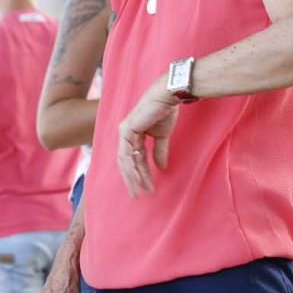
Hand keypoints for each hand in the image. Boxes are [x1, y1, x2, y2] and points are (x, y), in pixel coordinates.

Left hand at [117, 76, 179, 196]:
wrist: (168, 97)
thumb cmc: (165, 112)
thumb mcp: (162, 136)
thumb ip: (159, 151)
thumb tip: (161, 167)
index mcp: (133, 135)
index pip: (134, 159)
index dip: (141, 174)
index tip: (148, 188)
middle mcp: (125, 134)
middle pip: (126, 162)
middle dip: (133, 180)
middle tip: (138, 196)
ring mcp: (124, 132)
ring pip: (125, 161)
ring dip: (132, 178)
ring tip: (140, 192)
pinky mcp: (126, 130)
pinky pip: (127, 154)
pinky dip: (132, 168)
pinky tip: (138, 179)